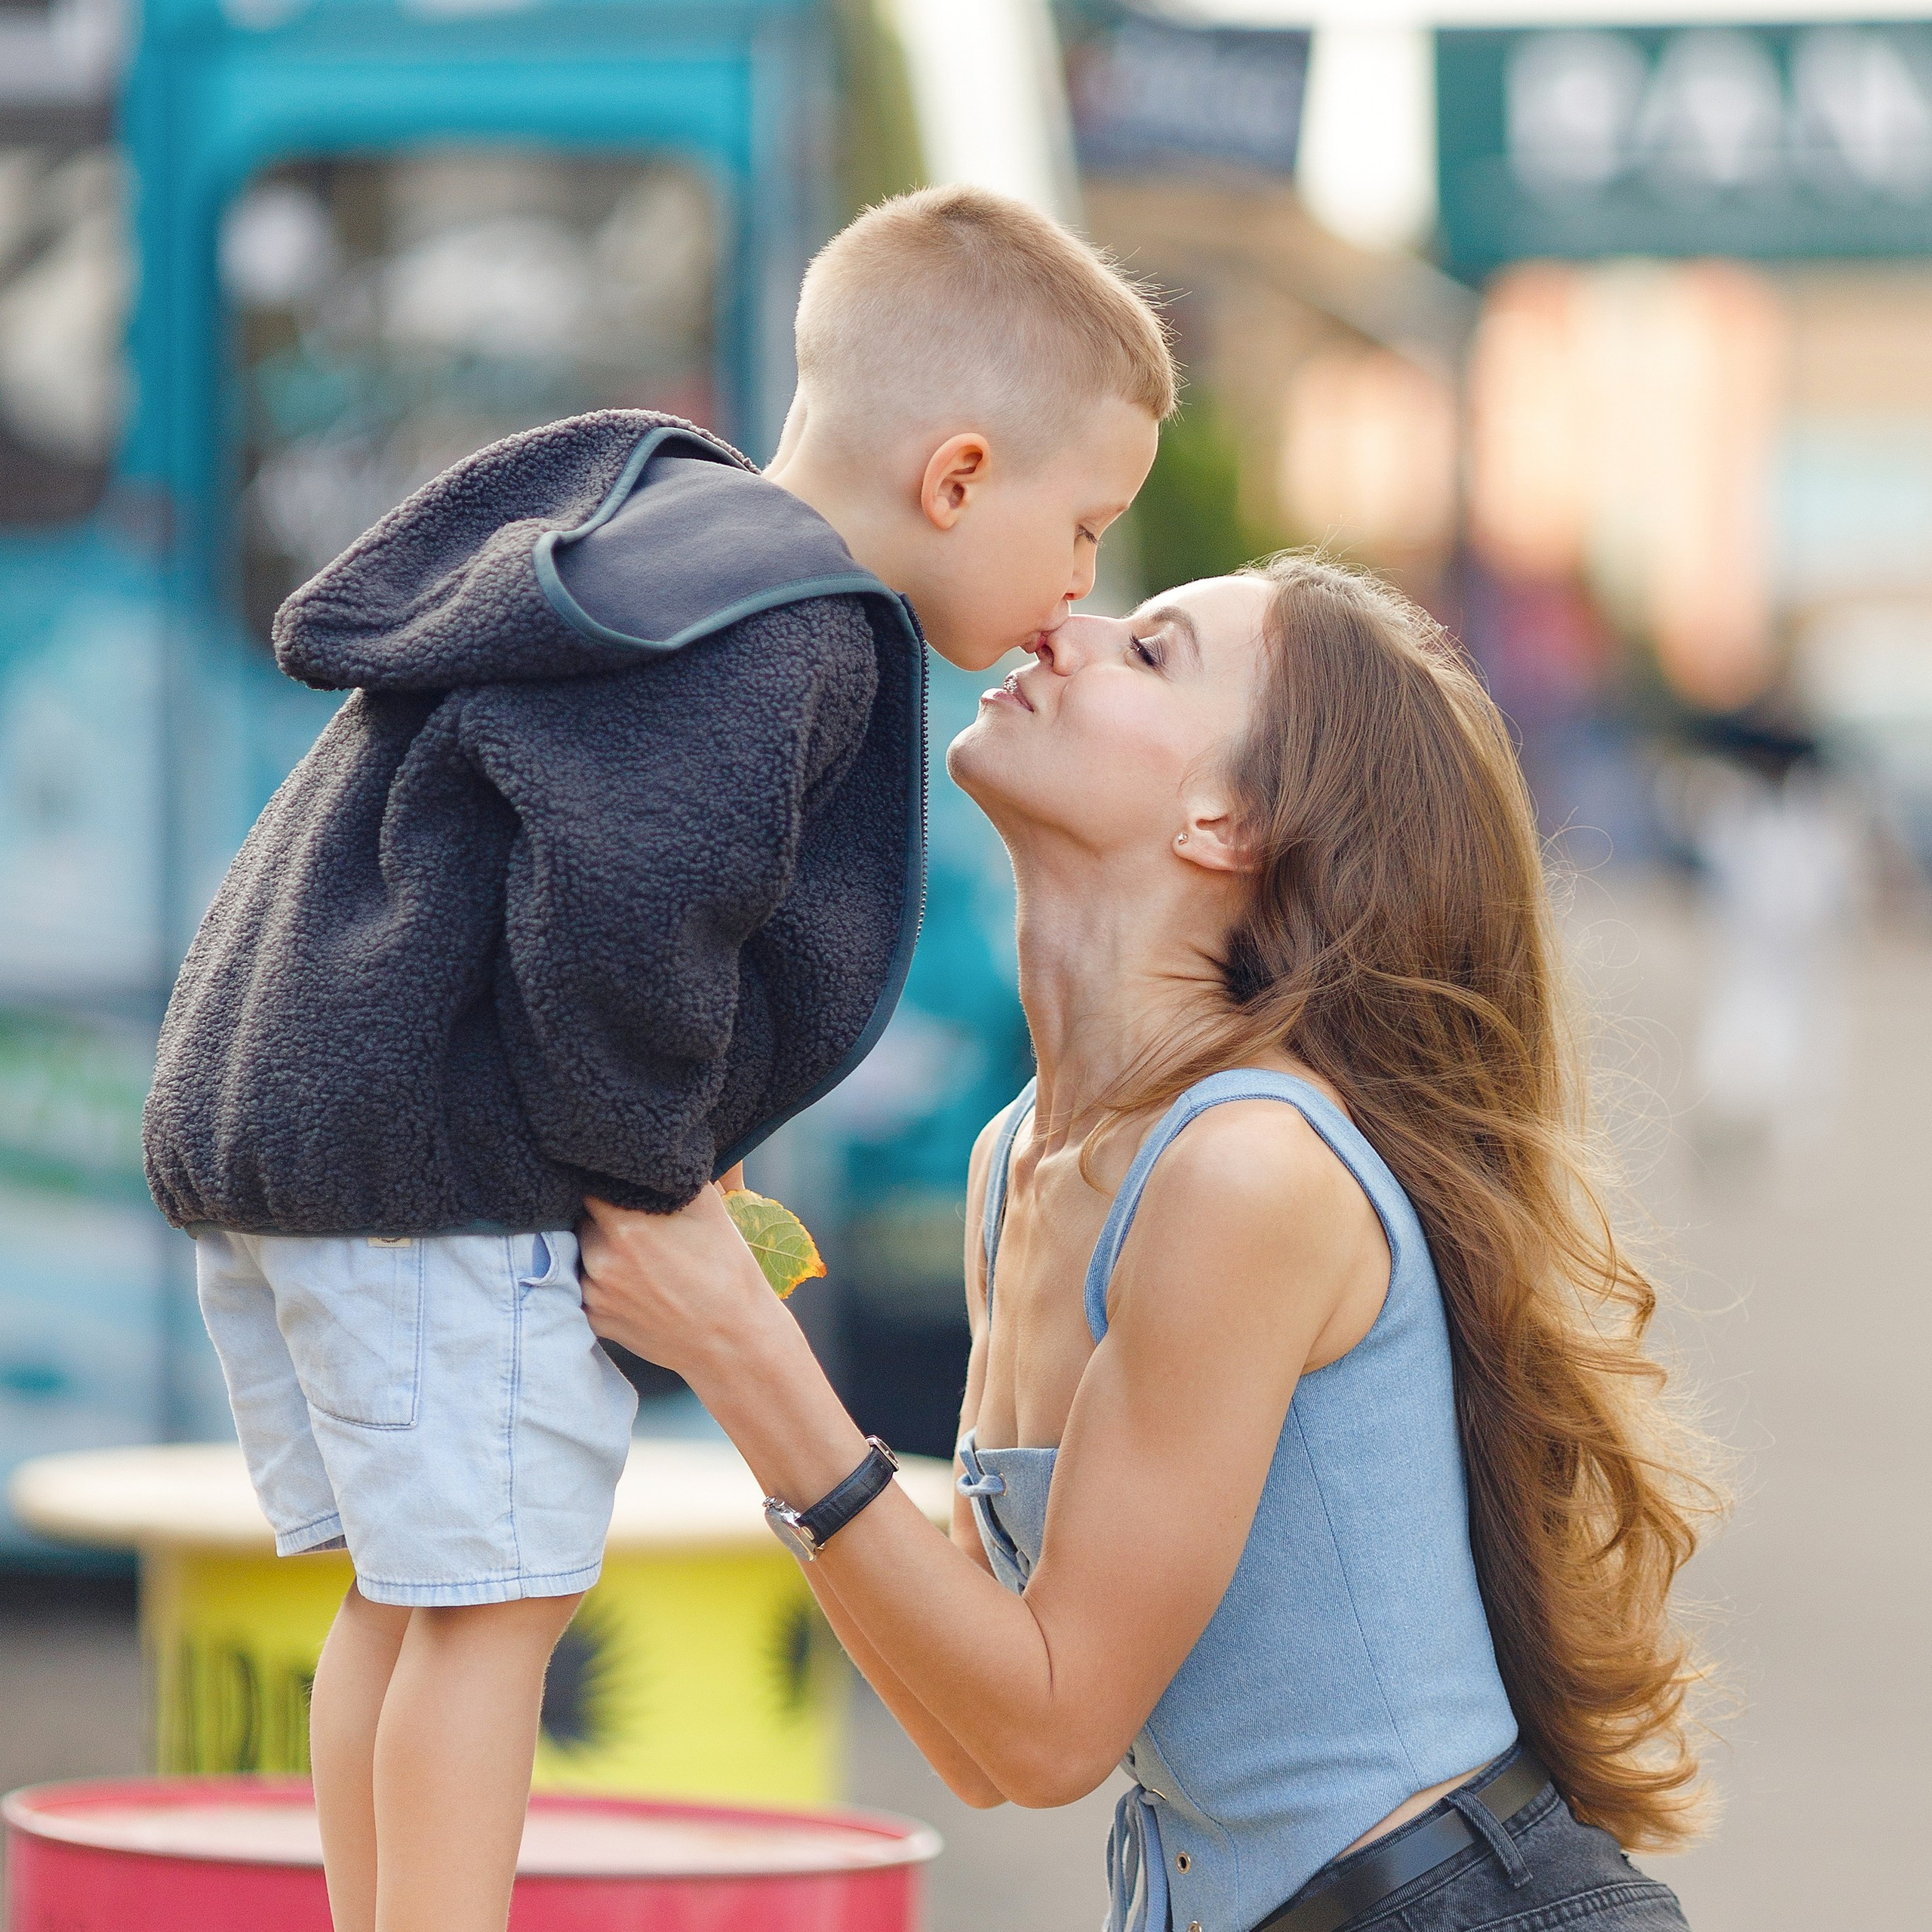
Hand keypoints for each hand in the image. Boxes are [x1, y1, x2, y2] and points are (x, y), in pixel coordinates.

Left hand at [578, 1186, 780, 1379]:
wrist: (732, 1338)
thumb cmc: (726, 1270)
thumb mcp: (708, 1208)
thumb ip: (671, 1177)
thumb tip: (650, 1155)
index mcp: (625, 1226)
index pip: (590, 1186)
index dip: (604, 1182)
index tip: (618, 1184)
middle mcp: (600, 1260)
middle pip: (584, 1220)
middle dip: (604, 1216)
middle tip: (636, 1222)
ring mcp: (594, 1294)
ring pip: (583, 1253)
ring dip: (600, 1248)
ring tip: (638, 1256)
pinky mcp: (595, 1320)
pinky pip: (585, 1286)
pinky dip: (602, 1279)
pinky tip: (635, 1282)